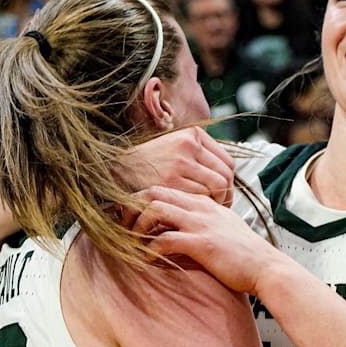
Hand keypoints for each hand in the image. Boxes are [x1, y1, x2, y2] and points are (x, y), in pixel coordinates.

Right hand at [116, 127, 234, 205]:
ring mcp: (180, 162)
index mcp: (192, 135)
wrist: (116, 168)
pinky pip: (200, 197)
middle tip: (219, 207)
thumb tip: (225, 175)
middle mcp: (189, 145)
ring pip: (217, 187)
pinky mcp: (171, 181)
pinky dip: (198, 207)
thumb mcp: (173, 148)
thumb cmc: (147, 163)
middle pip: (225, 176)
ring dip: (215, 203)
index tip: (224, 194)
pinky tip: (190, 211)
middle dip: (226, 195)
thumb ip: (198, 155)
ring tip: (204, 211)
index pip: (227, 162)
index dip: (230, 182)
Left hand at [129, 186, 278, 294]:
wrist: (266, 268)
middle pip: (153, 192)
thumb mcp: (222, 230)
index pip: (163, 189)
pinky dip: (149, 249)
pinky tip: (147, 259)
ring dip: (137, 225)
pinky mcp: (201, 243)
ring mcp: (201, 223)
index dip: (140, 201)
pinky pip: (164, 239)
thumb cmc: (244, 255)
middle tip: (122, 227)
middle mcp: (200, 207)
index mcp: (203, 202)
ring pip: (155, 209)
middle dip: (131, 207)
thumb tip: (174, 231)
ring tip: (132, 242)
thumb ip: (200, 224)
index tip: (128, 218)